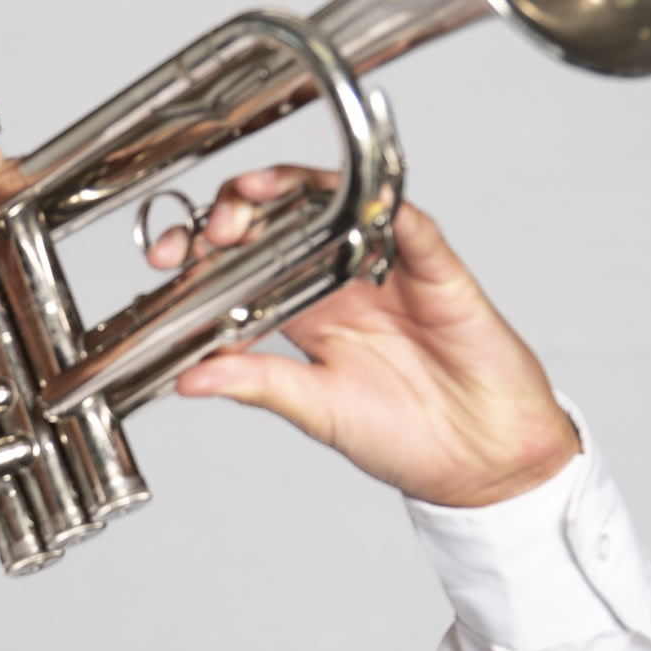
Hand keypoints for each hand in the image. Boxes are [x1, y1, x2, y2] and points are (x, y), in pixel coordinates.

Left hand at [155, 169, 579, 507]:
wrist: (480, 461)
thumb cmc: (405, 438)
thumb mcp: (316, 412)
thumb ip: (258, 384)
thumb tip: (189, 378)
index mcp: (308, 313)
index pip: (247, 263)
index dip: (206, 253)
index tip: (169, 261)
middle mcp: (344, 281)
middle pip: (284, 219)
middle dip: (238, 211)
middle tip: (211, 229)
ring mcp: (390, 270)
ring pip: (340, 203)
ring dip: (296, 190)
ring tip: (255, 195)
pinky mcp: (439, 273)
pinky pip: (414, 229)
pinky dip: (388, 210)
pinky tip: (361, 202)